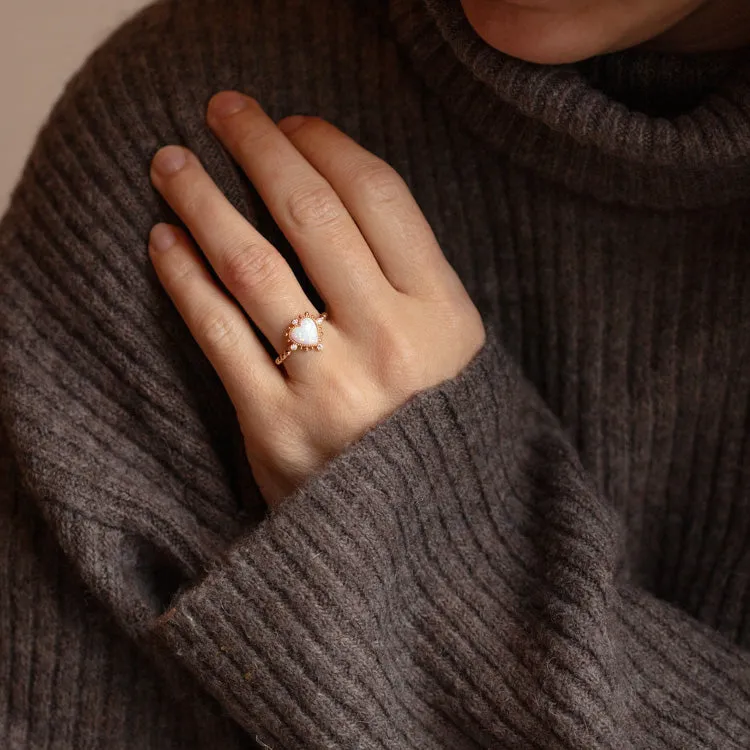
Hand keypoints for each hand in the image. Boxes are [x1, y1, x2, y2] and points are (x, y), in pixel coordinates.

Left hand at [148, 92, 484, 506]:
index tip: (294, 123)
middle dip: (259, 145)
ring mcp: (328, 386)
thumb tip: (340, 200)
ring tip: (171, 164)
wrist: (426, 541)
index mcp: (444, 317)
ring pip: (251, 264)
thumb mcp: (459, 356)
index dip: (328, 145)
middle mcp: (388, 342)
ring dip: (202, 201)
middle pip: (309, 213)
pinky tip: (162, 241)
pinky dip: (183, 278)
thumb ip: (413, 284)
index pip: (378, 197)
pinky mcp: (274, 427)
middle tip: (223, 110)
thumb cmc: (440, 435)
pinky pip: (217, 332)